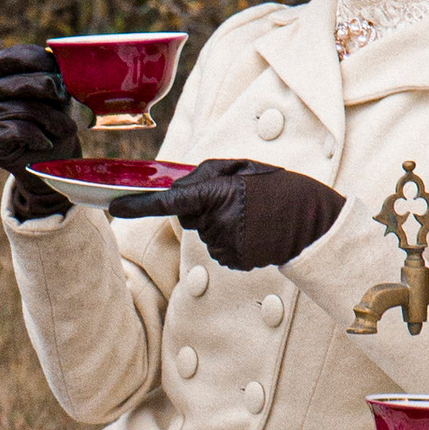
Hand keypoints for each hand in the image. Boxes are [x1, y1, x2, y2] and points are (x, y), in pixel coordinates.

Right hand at [0, 46, 77, 219]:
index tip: (57, 70)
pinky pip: (21, 130)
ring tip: (65, 129)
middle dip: (52, 91)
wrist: (47, 162)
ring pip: (26, 109)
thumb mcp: (57, 97)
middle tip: (66, 100)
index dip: (36, 59)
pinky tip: (45, 143)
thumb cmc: (52, 124)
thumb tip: (63, 67)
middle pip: (22, 83)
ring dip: (54, 120)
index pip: (10, 57)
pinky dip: (40, 137)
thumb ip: (54, 80)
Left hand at [109, 158, 347, 270]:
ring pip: (205, 232)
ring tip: (252, 216)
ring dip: (219, 222)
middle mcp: (217, 223)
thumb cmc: (280, 189)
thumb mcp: (245, 168)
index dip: (138, 205)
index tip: (113, 205)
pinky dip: (230, 239)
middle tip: (238, 198)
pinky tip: (253, 232)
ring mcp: (225, 245)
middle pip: (189, 217)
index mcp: (219, 194)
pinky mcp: (233, 261)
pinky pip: (219, 247)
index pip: (169, 202)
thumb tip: (181, 188)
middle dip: (202, 206)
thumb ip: (209, 174)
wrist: (314, 224)